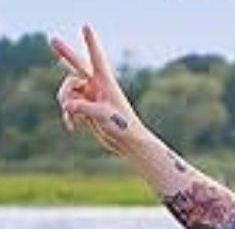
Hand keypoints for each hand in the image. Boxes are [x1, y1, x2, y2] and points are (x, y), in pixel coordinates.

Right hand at [50, 25, 146, 154]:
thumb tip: (66, 105)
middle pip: (77, 65)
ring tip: (72, 115)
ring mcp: (90, 96)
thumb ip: (82, 107)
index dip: (90, 42)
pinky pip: (68, 106)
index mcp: (106, 82)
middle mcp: (97, 86)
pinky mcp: (86, 108)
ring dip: (65, 102)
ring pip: (67, 91)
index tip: (85, 26)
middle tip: (52, 39)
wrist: (128, 143)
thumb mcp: (102, 115)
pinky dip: (68, 115)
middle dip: (65, 53)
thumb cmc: (123, 127)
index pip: (96, 58)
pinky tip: (73, 127)